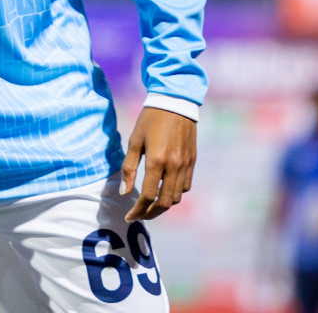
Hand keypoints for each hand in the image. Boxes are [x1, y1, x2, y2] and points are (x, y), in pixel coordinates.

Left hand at [119, 107, 196, 221]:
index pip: (148, 196)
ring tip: (151, 205)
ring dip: (164, 205)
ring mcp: (185, 165)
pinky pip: (185, 186)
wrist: (175, 102)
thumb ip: (129, 168)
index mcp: (157, 161)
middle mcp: (174, 166)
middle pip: (165, 203)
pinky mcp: (192, 161)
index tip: (129, 216)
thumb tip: (125, 193)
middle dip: (151, 213)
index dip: (138, 210)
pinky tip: (164, 189)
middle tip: (140, 215)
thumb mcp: (134, 141)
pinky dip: (175, 193)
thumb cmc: (150, 120)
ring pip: (177, 197)